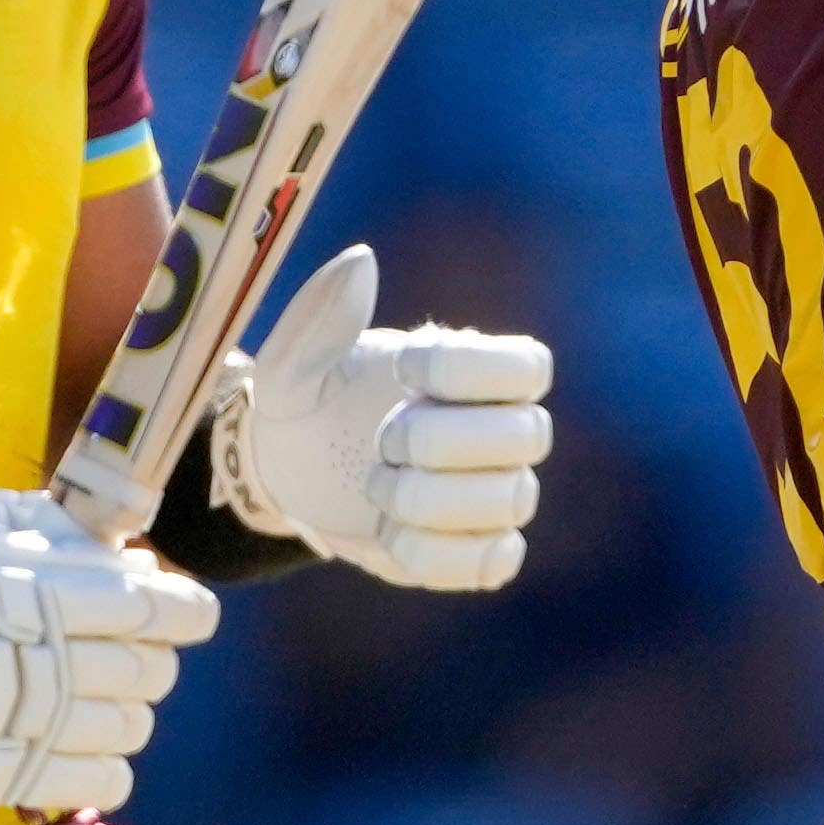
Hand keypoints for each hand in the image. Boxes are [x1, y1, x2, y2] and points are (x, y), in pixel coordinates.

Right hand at [0, 492, 217, 811]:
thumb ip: (76, 546)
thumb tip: (144, 566)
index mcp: (62, 597)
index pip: (167, 611)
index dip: (189, 613)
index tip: (186, 613)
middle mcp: (60, 660)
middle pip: (155, 673)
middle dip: (147, 660)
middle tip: (115, 653)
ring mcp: (41, 723)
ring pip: (134, 727)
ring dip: (123, 712)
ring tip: (88, 699)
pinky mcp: (19, 774)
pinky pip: (106, 782)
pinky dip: (108, 768)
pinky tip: (84, 747)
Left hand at [208, 244, 552, 591]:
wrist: (294, 472)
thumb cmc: (311, 401)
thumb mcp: (296, 360)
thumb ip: (322, 315)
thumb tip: (362, 261)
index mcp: (478, 371)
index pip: (530, 367)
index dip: (470, 370)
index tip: (403, 369)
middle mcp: (505, 431)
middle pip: (527, 436)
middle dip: (439, 441)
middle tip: (380, 439)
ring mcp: (499, 495)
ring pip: (511, 501)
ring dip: (429, 499)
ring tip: (377, 487)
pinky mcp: (480, 552)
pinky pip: (491, 563)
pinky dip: (434, 554)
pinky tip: (388, 534)